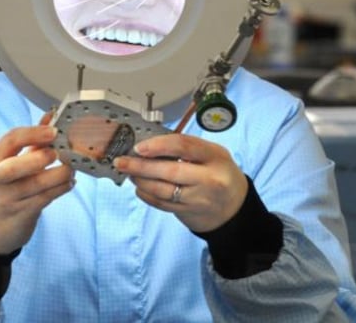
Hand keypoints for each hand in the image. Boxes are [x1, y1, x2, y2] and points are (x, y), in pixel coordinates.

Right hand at [0, 113, 74, 254]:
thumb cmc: (5, 189)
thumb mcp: (10, 163)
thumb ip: (32, 141)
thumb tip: (51, 116)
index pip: (10, 140)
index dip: (34, 133)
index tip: (54, 130)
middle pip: (15, 167)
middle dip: (39, 158)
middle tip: (58, 153)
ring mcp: (7, 198)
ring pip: (37, 185)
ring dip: (60, 175)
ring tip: (71, 169)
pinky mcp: (21, 214)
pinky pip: (45, 199)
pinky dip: (61, 188)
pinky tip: (69, 182)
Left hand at [114, 134, 246, 232]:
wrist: (234, 207)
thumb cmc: (219, 173)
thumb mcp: (213, 154)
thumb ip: (187, 148)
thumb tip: (151, 143)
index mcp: (215, 156)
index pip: (184, 146)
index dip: (158, 145)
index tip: (139, 147)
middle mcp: (209, 178)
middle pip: (170, 171)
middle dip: (141, 166)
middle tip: (122, 161)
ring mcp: (199, 198)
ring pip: (162, 190)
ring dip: (141, 180)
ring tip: (129, 172)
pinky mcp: (189, 212)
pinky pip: (162, 204)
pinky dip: (147, 195)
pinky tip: (139, 187)